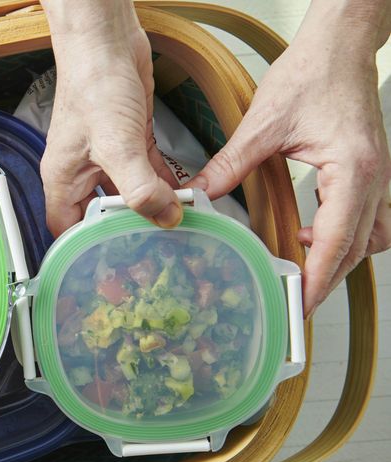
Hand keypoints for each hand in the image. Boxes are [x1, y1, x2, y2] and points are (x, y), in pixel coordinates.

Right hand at [41, 0, 181, 236]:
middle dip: (124, 233)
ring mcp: (106, 155)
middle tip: (152, 253)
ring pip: (126, 195)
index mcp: (64, 179)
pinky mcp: (129, 139)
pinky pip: (145, 172)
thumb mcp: (117, 144)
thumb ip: (139, 188)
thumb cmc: (93, 86)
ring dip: (149, 208)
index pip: (66, 229)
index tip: (112, 268)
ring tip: (174, 229)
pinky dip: (162, 184)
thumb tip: (166, 218)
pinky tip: (182, 196)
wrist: (106, 40)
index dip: (84, 250)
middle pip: (100, 216)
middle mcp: (82, 171)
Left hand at [189, 1, 390, 315]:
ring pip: (368, 238)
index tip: (300, 305)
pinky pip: (365, 218)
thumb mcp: (263, 123)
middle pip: (358, 249)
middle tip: (294, 302)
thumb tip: (199, 192)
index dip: (319, 280)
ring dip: (338, 258)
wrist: (340, 46)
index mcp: (353, 171)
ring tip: (300, 270)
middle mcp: (373, 179)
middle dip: (327, 279)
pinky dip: (341, 234)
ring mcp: (377, 176)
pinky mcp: (368, 171)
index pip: (338, 241)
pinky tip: (307, 233)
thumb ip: (230, 163)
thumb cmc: (313, 74)